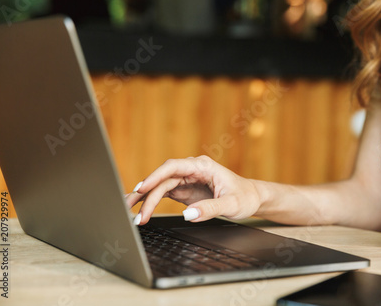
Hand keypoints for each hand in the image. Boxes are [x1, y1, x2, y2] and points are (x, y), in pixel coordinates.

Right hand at [125, 155, 260, 224]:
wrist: (250, 198)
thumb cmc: (244, 196)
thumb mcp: (231, 204)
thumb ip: (210, 209)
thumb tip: (188, 214)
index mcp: (202, 166)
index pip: (173, 167)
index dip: (156, 176)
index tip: (143, 187)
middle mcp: (191, 170)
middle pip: (162, 179)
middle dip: (145, 193)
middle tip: (131, 209)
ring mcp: (186, 180)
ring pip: (159, 186)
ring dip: (144, 199)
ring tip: (130, 212)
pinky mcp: (183, 190)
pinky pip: (162, 194)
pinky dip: (151, 202)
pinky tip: (140, 210)